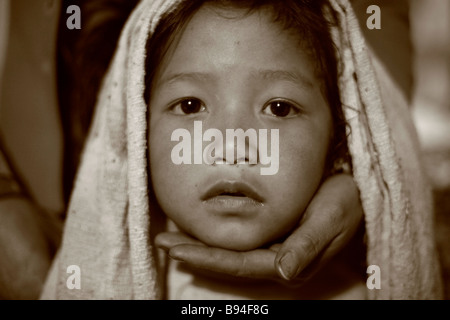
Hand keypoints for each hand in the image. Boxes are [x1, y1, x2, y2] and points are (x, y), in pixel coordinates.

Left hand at [155, 174, 362, 284]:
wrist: (358, 193)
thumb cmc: (347, 202)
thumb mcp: (331, 218)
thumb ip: (308, 245)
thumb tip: (285, 272)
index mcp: (289, 261)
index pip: (239, 265)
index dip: (207, 259)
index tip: (176, 249)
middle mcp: (279, 261)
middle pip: (228, 263)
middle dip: (194, 254)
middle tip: (162, 241)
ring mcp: (276, 251)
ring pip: (230, 255)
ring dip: (200, 247)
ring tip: (171, 238)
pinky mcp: (275, 239)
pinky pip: (239, 242)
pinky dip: (216, 237)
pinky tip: (200, 231)